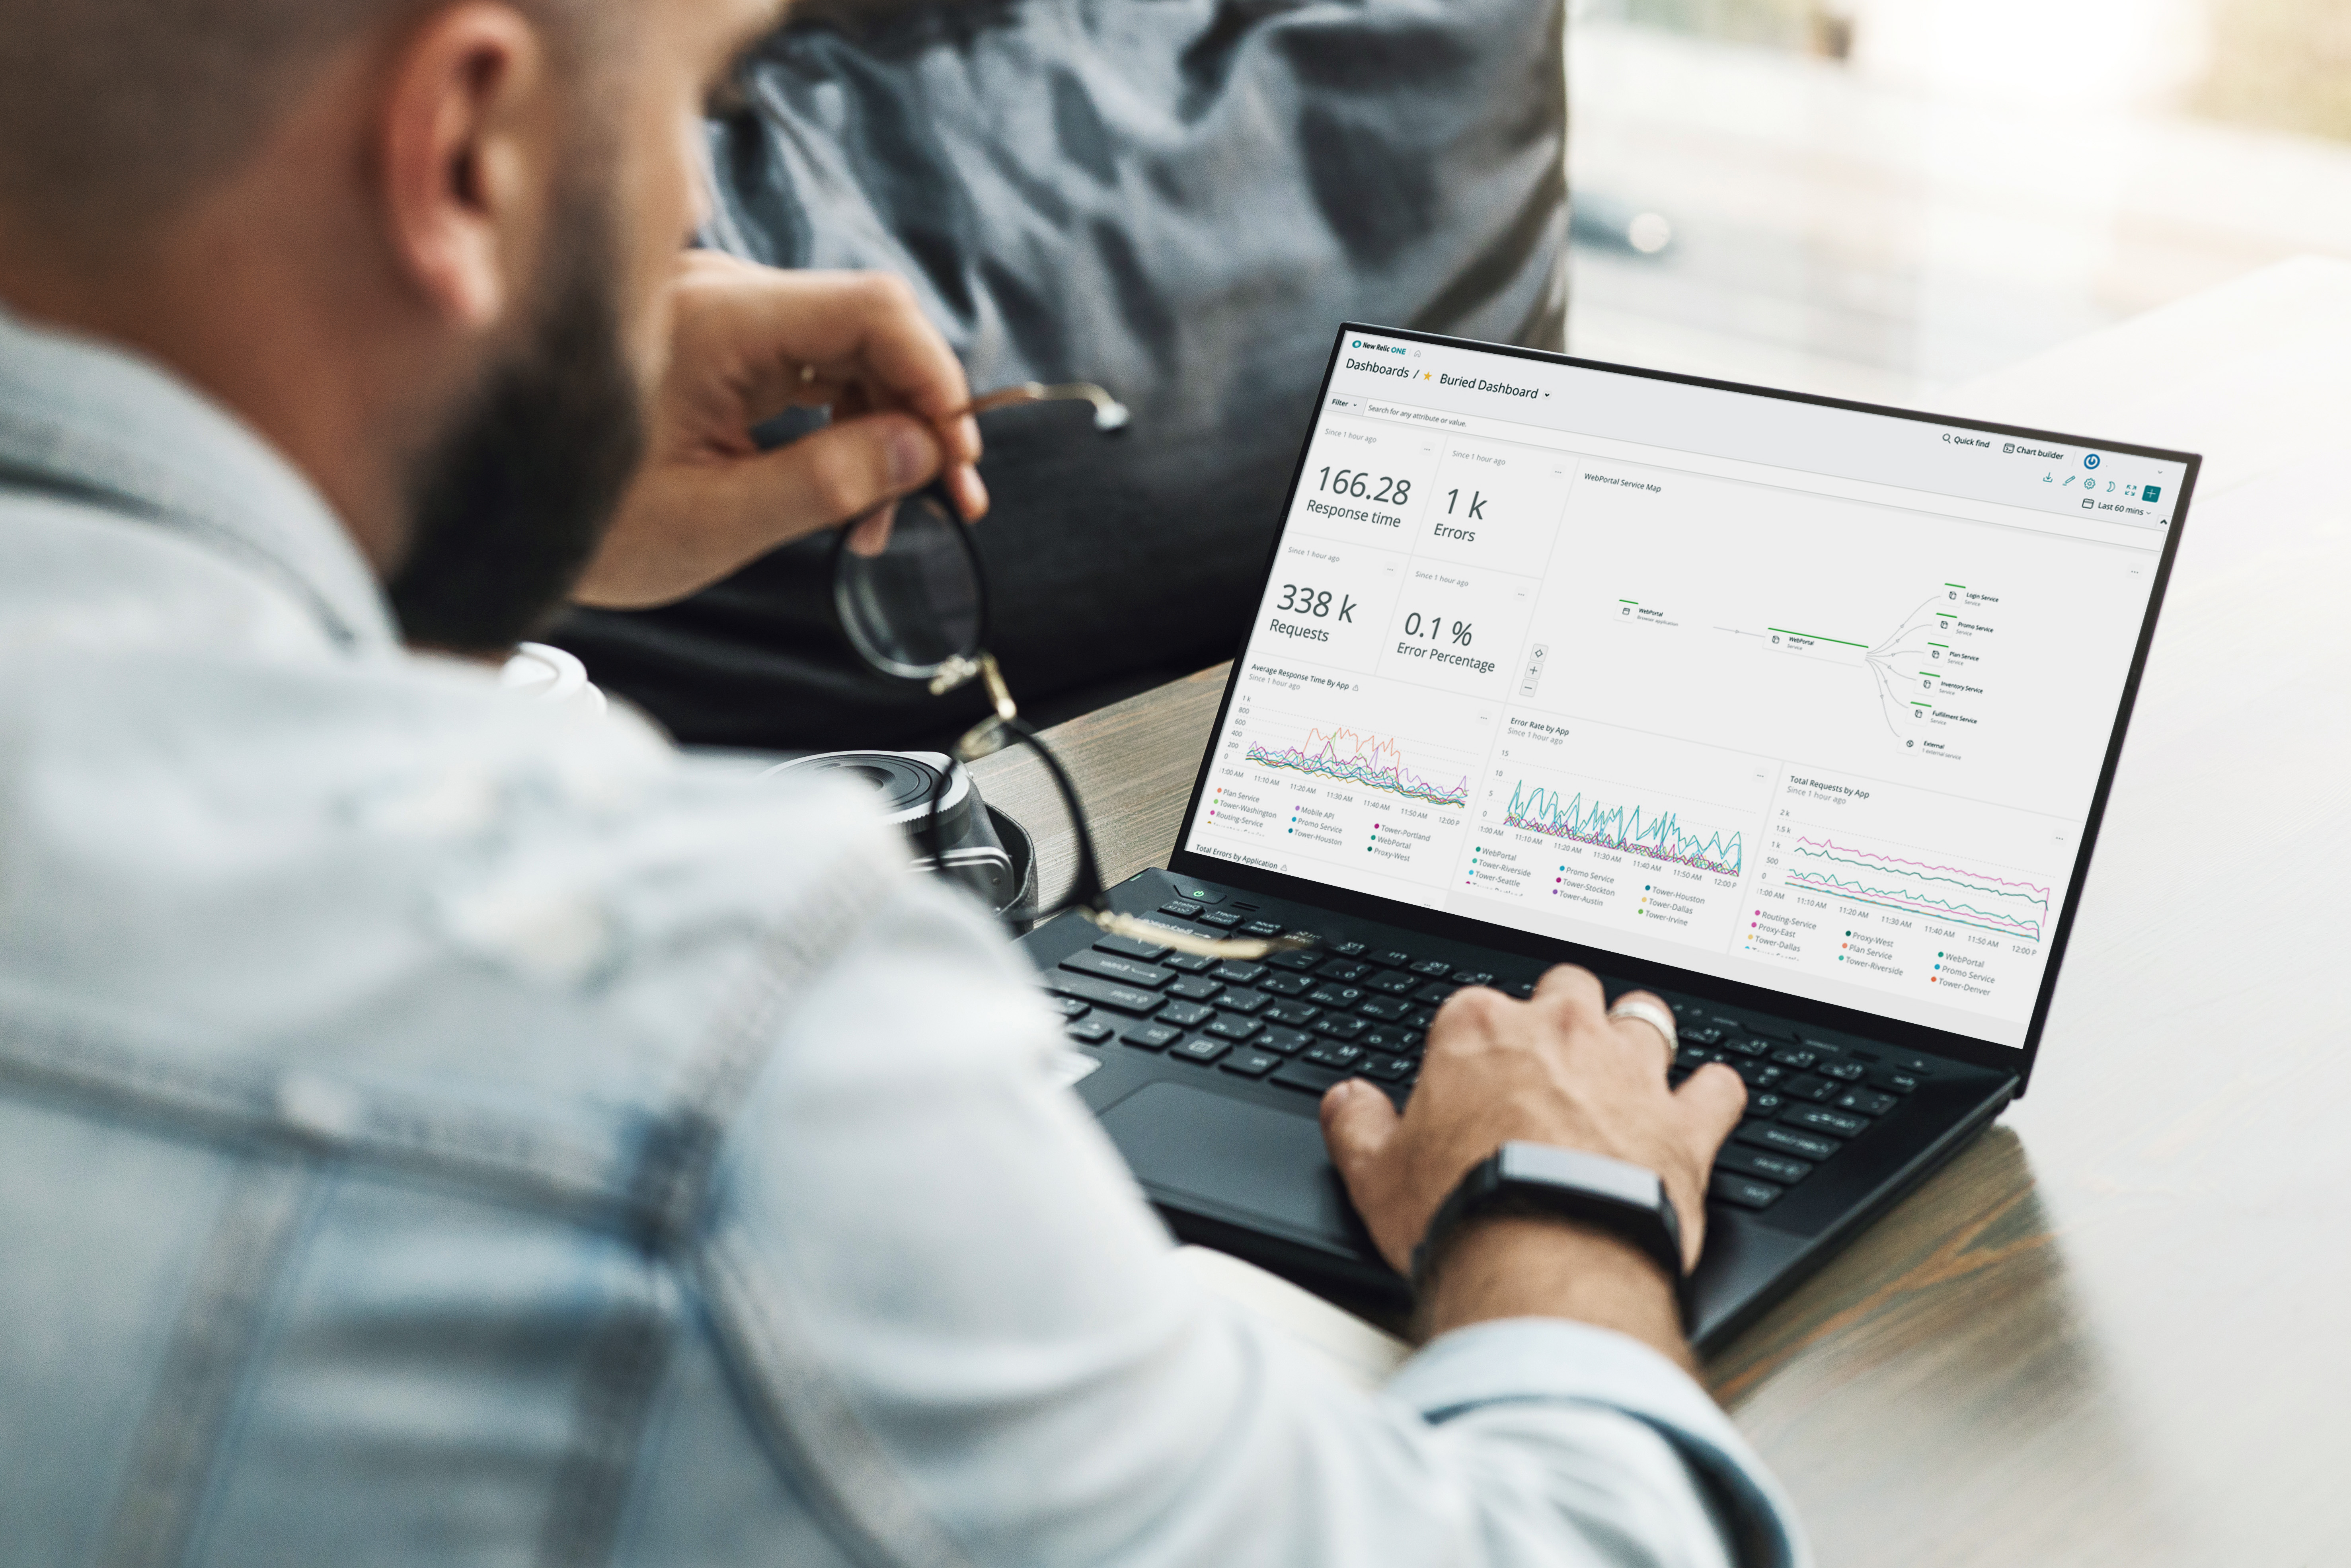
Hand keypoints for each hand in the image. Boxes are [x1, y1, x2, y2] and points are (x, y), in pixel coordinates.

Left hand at [572, 254, 987, 608]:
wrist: (493, 513)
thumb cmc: (590, 525)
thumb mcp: (716, 522)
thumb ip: (826, 482)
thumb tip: (923, 451)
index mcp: (717, 320)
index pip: (871, 309)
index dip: (934, 375)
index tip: (959, 455)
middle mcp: (721, 293)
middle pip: (869, 324)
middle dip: (920, 411)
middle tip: (952, 498)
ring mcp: (718, 310)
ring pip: (846, 349)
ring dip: (885, 427)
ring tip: (886, 519)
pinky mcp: (716, 338)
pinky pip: (808, 366)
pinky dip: (843, 424)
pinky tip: (848, 493)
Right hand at [1320, 967, 1744, 1351]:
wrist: (1546, 1257)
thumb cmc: (1463, 1210)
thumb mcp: (1376, 1174)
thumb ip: (1358, 1125)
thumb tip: (1347, 1101)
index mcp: (1478, 1031)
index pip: (1473, 1007)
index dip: (1474, 1040)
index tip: (1473, 1073)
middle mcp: (1560, 1032)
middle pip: (1567, 987)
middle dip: (1563, 1011)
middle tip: (1554, 1050)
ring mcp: (1628, 1071)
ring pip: (1646, 1017)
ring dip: (1639, 1034)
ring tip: (1631, 1061)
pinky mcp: (1683, 1122)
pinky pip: (1717, 1087)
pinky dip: (1712, 1094)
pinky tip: (1705, 1104)